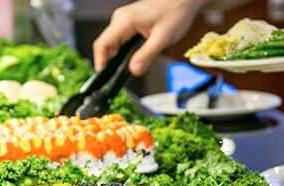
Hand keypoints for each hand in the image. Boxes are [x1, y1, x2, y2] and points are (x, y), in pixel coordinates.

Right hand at [93, 0, 208, 75]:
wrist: (184, 0)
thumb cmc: (176, 13)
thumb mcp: (162, 38)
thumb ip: (146, 56)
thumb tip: (133, 71)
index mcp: (125, 21)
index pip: (102, 44)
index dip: (100, 62)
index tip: (103, 77)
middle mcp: (121, 18)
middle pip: (106, 44)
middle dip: (110, 62)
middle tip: (118, 79)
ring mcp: (124, 19)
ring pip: (113, 42)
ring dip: (118, 57)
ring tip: (126, 70)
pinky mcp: (130, 21)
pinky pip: (121, 39)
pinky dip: (124, 50)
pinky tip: (133, 58)